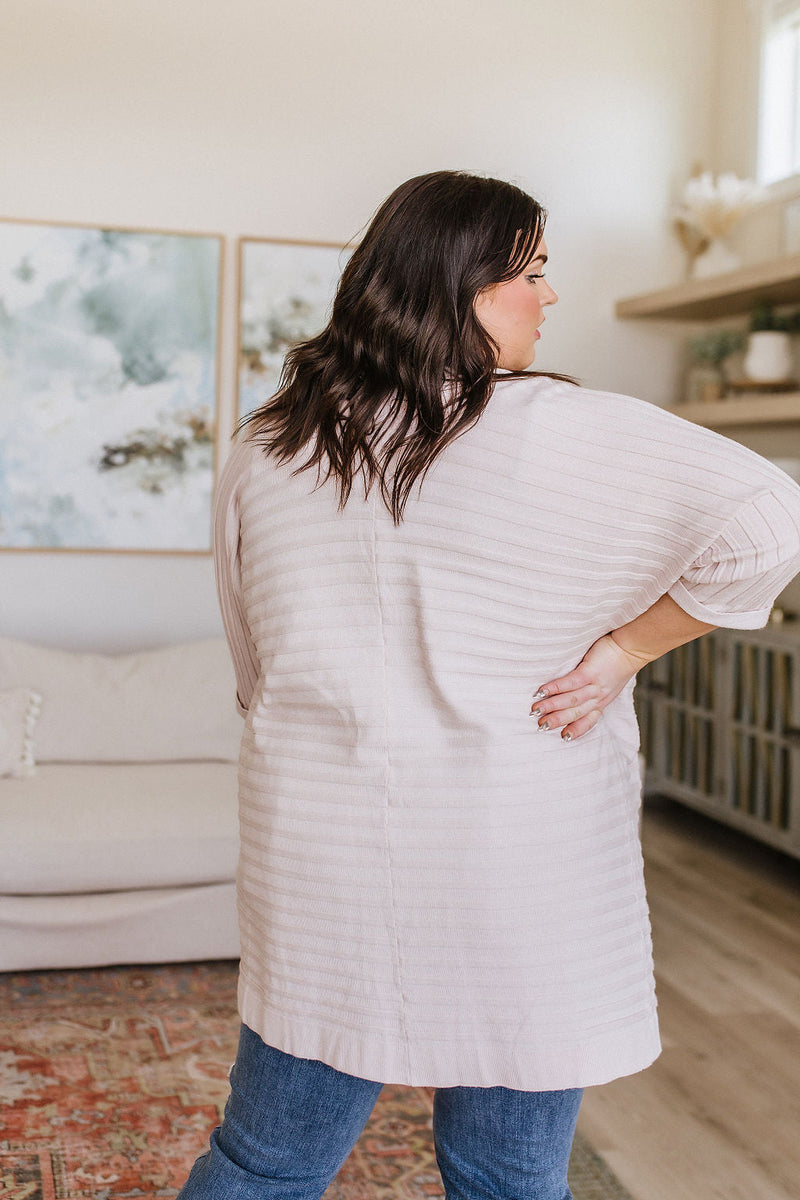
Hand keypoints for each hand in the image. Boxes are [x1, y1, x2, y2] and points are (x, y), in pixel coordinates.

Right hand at [530, 633, 648, 740]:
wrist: (632, 648)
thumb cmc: (619, 660)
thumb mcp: (610, 682)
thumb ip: (595, 689)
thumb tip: (577, 692)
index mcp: (602, 700)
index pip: (588, 720)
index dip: (576, 729)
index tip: (563, 737)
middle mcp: (599, 697)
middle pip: (575, 713)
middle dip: (556, 721)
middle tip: (540, 727)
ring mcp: (595, 685)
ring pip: (571, 700)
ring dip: (551, 707)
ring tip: (535, 711)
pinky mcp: (591, 672)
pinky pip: (570, 683)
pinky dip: (555, 688)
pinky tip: (542, 691)